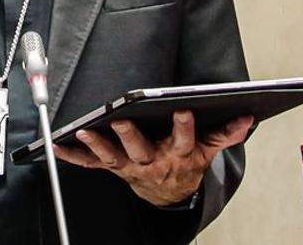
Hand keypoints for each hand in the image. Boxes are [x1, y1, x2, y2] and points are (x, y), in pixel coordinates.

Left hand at [53, 110, 252, 206]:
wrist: (168, 193)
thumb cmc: (184, 164)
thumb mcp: (207, 151)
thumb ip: (224, 134)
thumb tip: (245, 118)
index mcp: (177, 154)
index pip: (183, 139)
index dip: (183, 126)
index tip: (181, 109)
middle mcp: (152, 161)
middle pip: (141, 149)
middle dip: (131, 135)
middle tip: (121, 119)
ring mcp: (129, 166)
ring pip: (112, 156)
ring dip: (97, 143)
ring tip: (85, 130)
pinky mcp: (112, 168)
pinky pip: (90, 164)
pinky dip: (73, 155)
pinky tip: (57, 145)